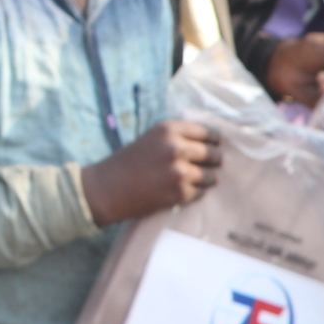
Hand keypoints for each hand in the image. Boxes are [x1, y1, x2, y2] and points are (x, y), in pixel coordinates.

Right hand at [80, 120, 221, 224]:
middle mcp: (176, 148)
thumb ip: (177, 137)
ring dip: (207, 179)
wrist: (107, 189)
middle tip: (211, 165)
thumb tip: (211, 142)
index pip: (207, 132)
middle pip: (213, 154)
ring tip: (197, 180)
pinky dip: (195, 193)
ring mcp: (179, 172)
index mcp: (169, 129)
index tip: (216, 145)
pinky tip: (182, 190)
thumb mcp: (152, 138)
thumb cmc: (128, 162)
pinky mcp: (179, 193)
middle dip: (214, 160)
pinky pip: (201, 193)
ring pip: (212, 176)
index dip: (214, 141)